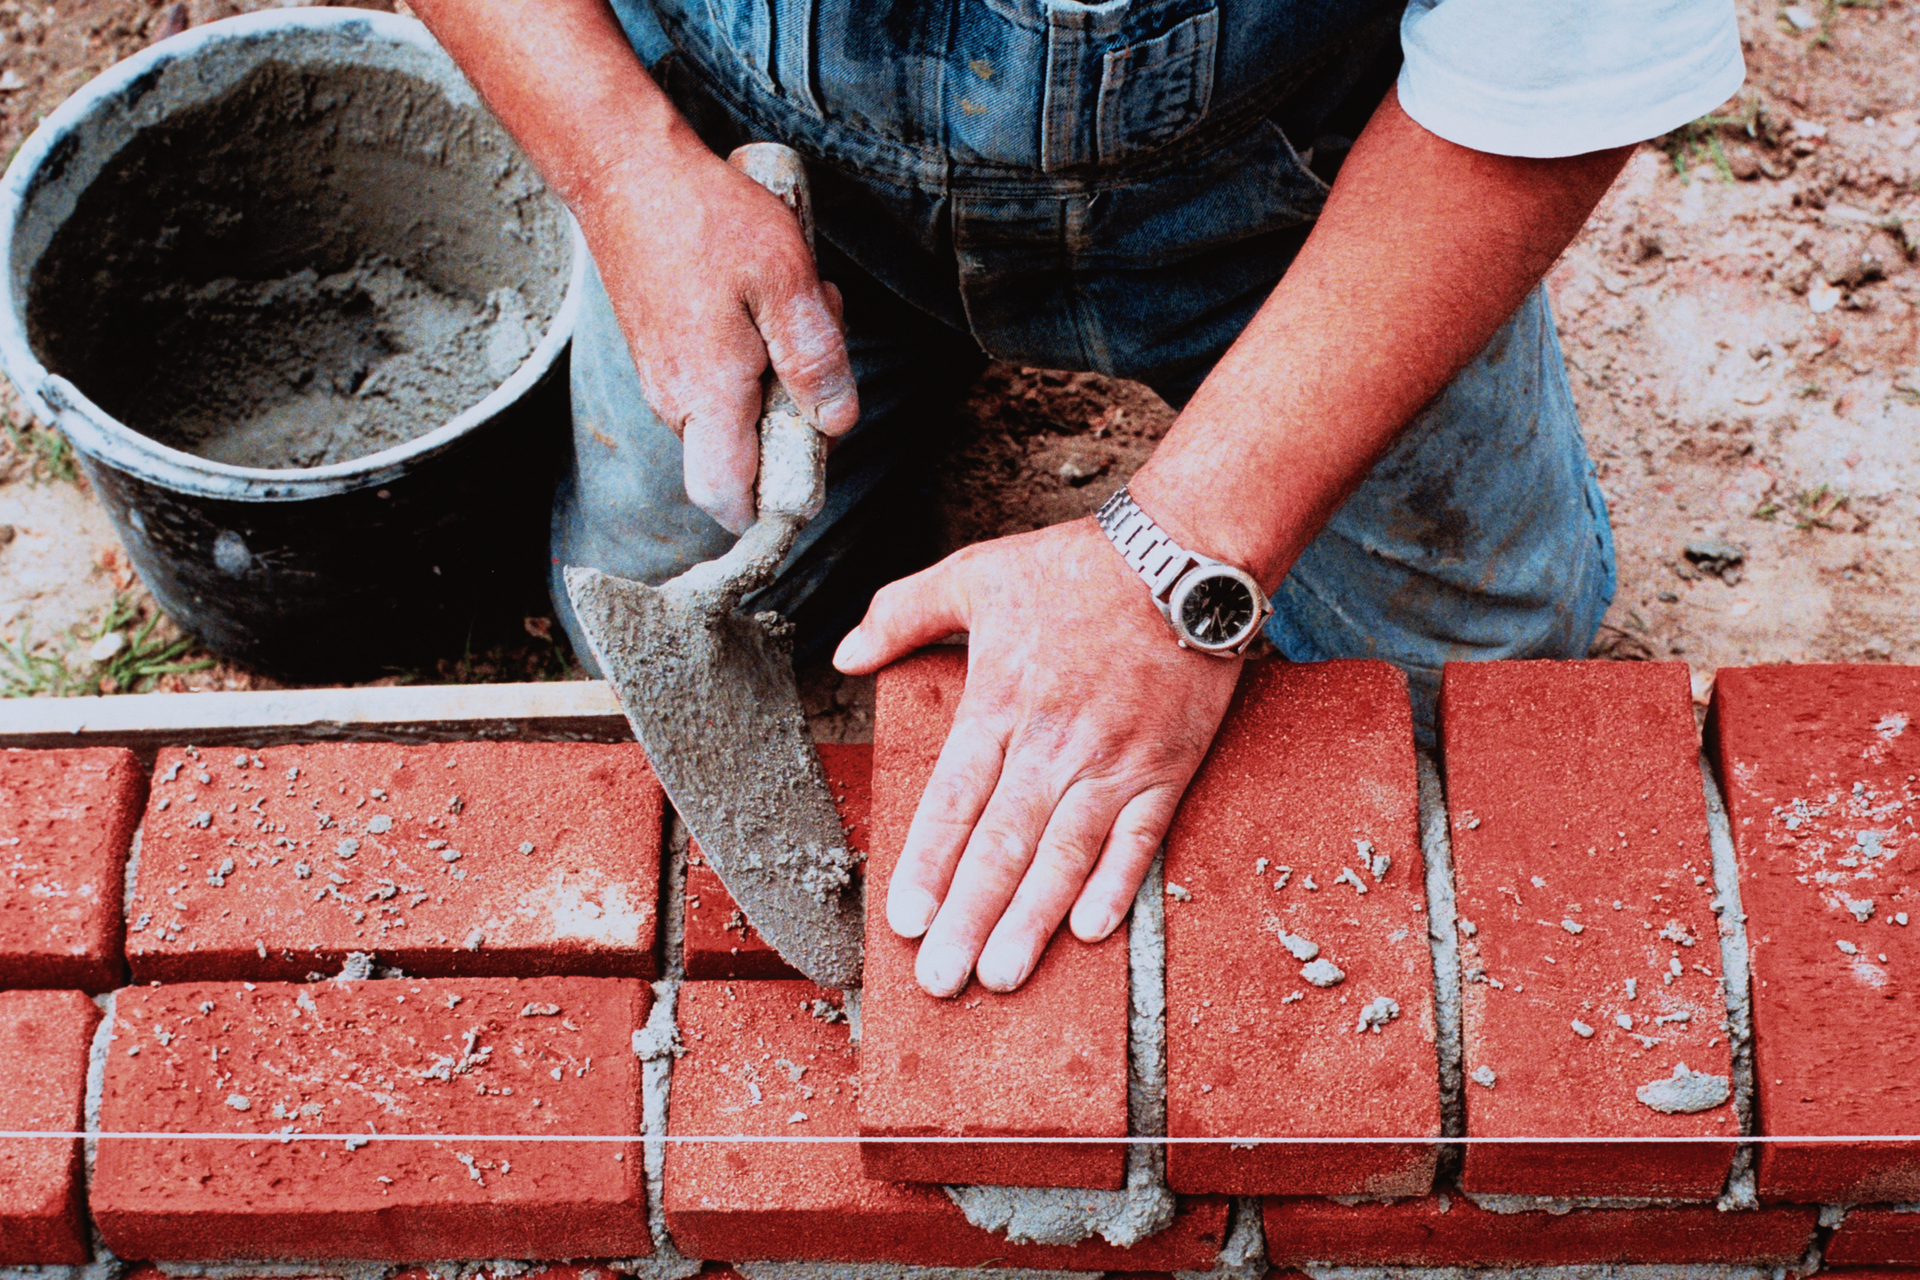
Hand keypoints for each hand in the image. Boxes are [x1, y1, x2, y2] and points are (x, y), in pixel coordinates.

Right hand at [578, 147, 856, 532]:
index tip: (812, 465)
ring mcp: (665, 381)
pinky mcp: (663, 356)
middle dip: (794, 421)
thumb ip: (814, 356)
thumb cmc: (705, 217)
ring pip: (737, 418)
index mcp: (707, 395)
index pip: (730, 501)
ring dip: (778, 379)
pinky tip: (764, 300)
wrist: (624, 171)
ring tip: (791, 305)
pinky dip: (754, 356)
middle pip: (745, 461)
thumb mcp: (784, 278)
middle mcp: (676, 402)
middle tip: (815, 345)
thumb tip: (836, 422)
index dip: (774, 507)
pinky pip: (720, 385)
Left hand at [833, 518, 1243, 995]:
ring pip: (1064, 855)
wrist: (1185, 555)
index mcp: (999, 702)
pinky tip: (1088, 931)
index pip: (954, 802)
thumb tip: (845, 654)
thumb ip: (904, 613)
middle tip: (941, 981)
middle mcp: (1053, 743)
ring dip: (1031, 921)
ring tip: (1002, 975)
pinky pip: (1139, 838)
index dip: (928, 866)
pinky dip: (1115, 885)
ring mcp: (1114, 761)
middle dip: (969, 919)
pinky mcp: (1167, 767)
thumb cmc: (1075, 566)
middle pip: (1002, 846)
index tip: (904, 921)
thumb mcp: (976, 572)